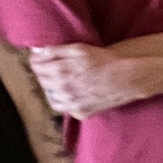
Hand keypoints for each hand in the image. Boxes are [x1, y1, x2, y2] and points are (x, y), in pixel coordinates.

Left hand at [27, 44, 150, 119]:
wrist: (127, 79)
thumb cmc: (105, 61)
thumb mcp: (79, 49)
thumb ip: (54, 51)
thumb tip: (35, 53)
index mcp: (60, 71)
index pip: (36, 66)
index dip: (39, 60)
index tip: (45, 58)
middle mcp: (63, 90)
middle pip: (42, 81)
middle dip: (46, 73)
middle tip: (59, 68)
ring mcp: (71, 104)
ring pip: (50, 97)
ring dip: (54, 89)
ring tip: (66, 81)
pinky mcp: (80, 113)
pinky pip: (64, 108)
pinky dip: (65, 101)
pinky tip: (75, 93)